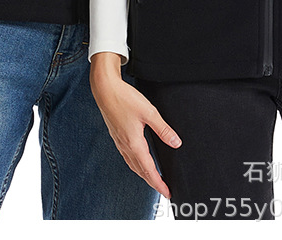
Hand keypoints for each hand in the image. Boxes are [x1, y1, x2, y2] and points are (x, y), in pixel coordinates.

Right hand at [90, 52, 180, 197]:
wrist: (105, 90)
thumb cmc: (124, 98)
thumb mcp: (149, 112)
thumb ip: (163, 129)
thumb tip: (176, 143)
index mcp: (134, 144)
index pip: (149, 170)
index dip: (159, 183)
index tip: (167, 192)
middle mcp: (125, 146)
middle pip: (140, 172)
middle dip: (152, 182)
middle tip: (163, 189)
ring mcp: (120, 142)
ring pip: (133, 165)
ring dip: (144, 175)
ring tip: (153, 179)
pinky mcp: (117, 136)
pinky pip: (127, 157)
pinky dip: (136, 165)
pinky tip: (138, 161)